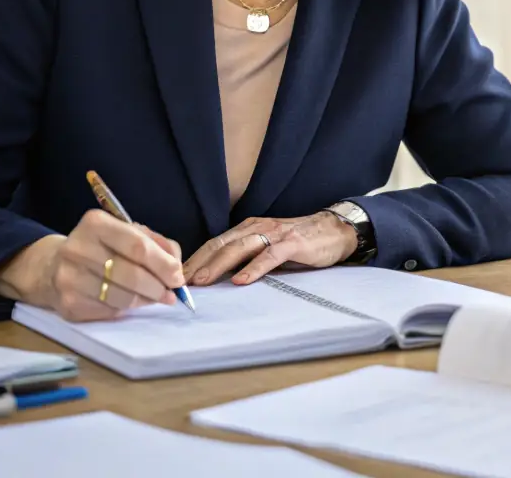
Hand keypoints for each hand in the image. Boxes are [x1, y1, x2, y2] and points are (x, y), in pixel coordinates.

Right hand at [0, 210, 185, 320]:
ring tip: (154, 298)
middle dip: (158, 287)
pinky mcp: (68, 304)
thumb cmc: (102, 247)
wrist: (52, 267)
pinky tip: (129, 301)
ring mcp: (69, 279)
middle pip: (131, 274)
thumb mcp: (127, 232)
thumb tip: (177, 270)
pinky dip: (126, 308)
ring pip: (122, 297)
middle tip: (171, 294)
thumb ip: (158, 244)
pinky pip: (109, 311)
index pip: (137, 246)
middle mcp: (77, 248)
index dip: (163, 264)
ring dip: (145, 300)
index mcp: (95, 224)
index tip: (177, 276)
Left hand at [184, 211, 358, 286]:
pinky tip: (241, 280)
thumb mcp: (268, 246)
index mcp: (248, 228)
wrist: (335, 230)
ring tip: (201, 281)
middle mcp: (257, 227)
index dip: (194, 259)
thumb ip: (247, 257)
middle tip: (179, 281)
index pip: (215, 243)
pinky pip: (269, 255)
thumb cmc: (300, 242)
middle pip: (220, 245)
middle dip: (197, 264)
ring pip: (239, 248)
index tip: (175, 277)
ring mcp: (275, 234)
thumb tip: (219, 278)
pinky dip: (254, 268)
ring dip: (217, 266)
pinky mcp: (292, 243)